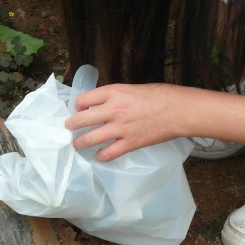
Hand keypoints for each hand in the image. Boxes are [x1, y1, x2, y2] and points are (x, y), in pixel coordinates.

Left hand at [64, 83, 185, 161]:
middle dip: (71, 125)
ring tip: (76, 144)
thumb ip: (114, 96)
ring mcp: (119, 129)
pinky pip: (108, 153)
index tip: (78, 108)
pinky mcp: (129, 144)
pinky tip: (99, 155)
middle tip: (69, 127)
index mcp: (112, 92)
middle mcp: (112, 110)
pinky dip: (101, 156)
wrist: (176, 110)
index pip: (83, 99)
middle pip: (81, 119)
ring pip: (89, 139)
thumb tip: (101, 104)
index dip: (78, 105)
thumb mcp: (130, 88)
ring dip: (79, 143)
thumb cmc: (157, 95)